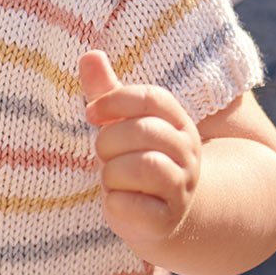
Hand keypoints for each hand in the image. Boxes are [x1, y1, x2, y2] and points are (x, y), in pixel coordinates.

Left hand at [80, 50, 200, 253]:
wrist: (159, 217)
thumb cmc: (133, 161)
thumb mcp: (121, 125)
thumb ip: (106, 93)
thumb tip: (89, 54)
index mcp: (177, 122)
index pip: (152, 98)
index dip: (115, 100)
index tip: (90, 113)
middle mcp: (186, 152)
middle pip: (142, 131)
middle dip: (109, 142)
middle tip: (105, 156)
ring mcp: (181, 187)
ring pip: (143, 167)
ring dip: (112, 173)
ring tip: (112, 180)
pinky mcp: (166, 220)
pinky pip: (132, 205)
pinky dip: (114, 204)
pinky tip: (117, 202)